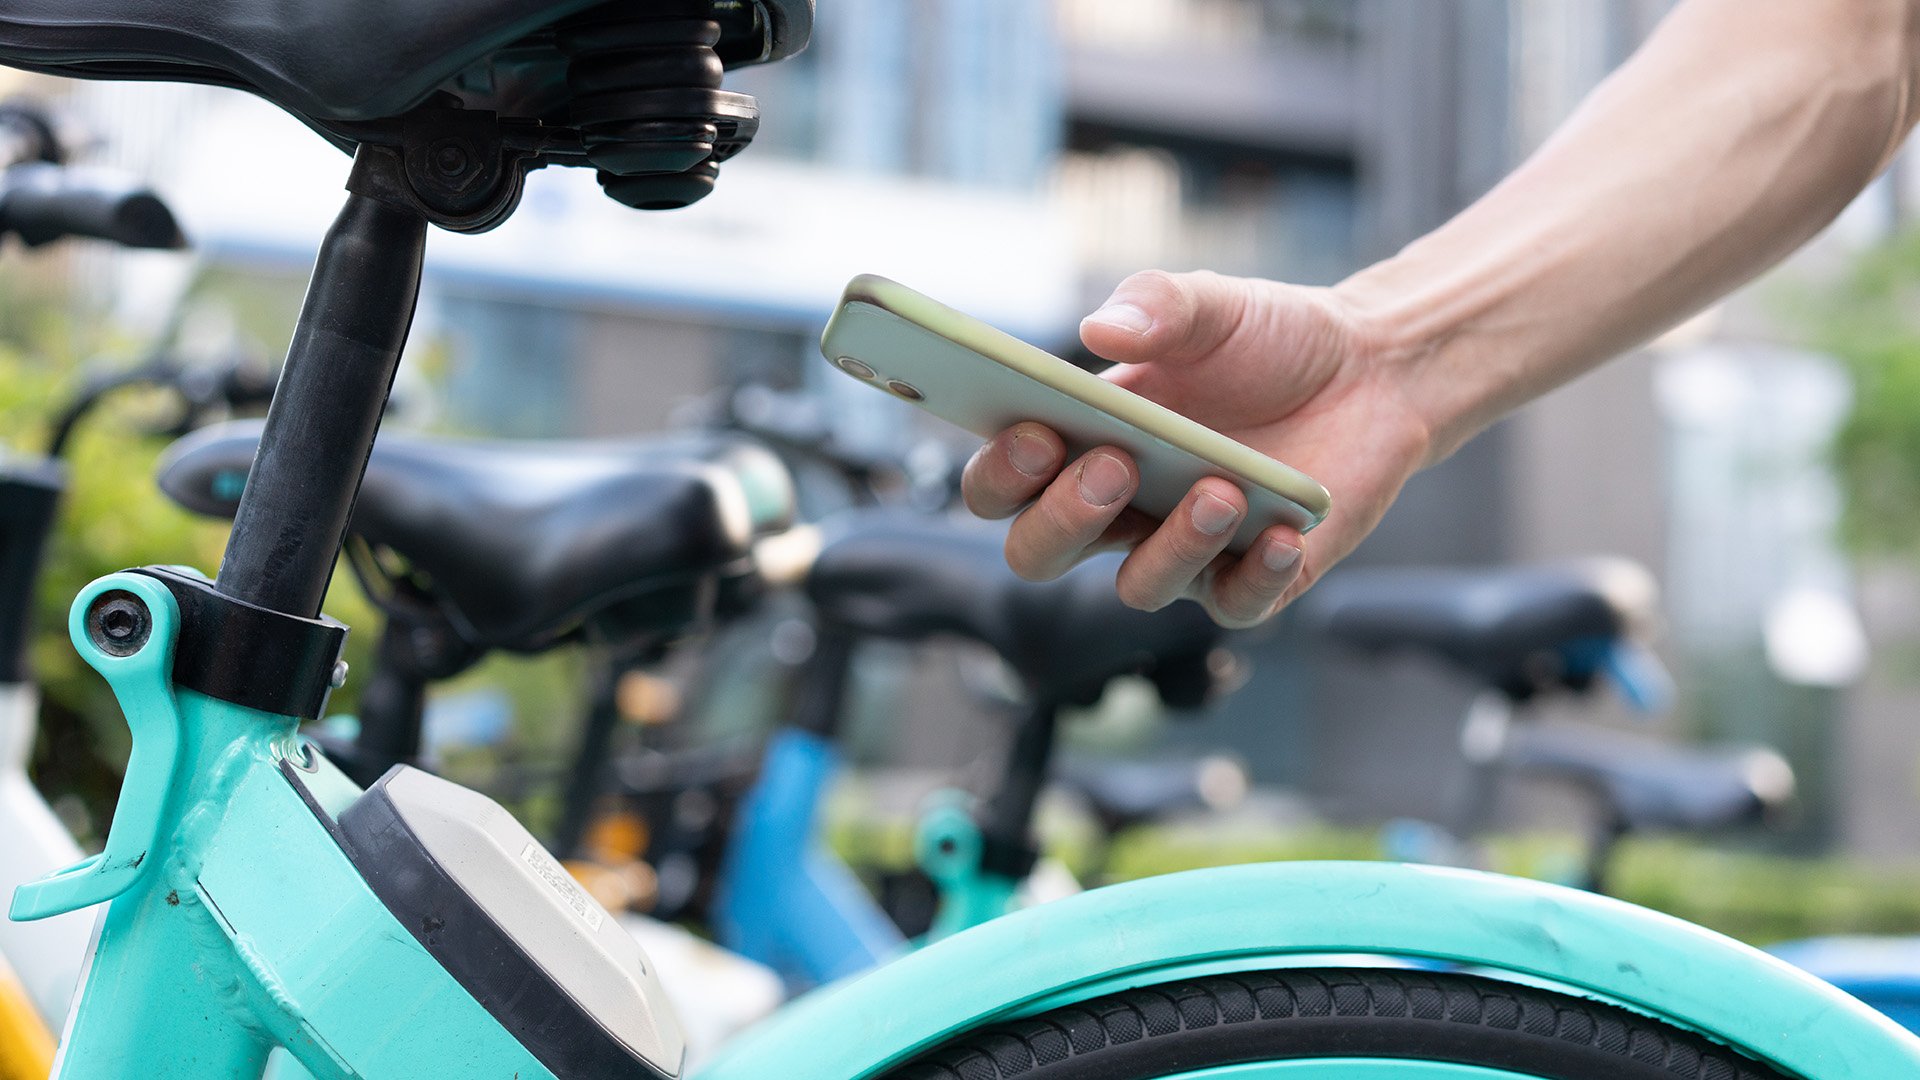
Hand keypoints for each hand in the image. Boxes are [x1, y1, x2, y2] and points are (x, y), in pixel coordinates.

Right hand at [961, 269, 1431, 627]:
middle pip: (1040, 553)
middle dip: (1062, 520)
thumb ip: (1155, 306)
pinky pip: (1237, 605)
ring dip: (1173, 546)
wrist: (1370, 369)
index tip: (1032, 434)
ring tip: (1221, 491)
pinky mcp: (1254, 577)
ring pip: (1139, 588)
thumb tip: (1101, 329)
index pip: (1003, 485)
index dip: (1000, 475)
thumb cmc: (1269, 340)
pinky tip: (1280, 534)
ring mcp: (1183, 549)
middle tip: (1114, 465)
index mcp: (1081, 443)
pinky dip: (1255, 578)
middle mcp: (1119, 509)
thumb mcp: (1210, 304)